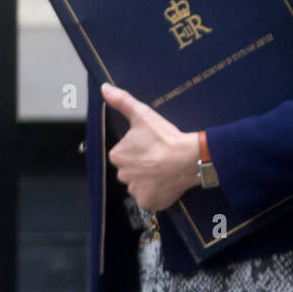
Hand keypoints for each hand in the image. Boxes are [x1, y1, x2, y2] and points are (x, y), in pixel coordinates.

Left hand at [101, 82, 200, 212]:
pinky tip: (166, 181)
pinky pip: (149, 198)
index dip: (138, 149)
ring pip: (140, 184)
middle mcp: (122, 175)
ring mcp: (135, 191)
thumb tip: (104, 88)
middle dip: (142, 165)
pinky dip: (156, 192)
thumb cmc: (165, 138)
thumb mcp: (142, 114)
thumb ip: (122, 101)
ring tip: (164, 169)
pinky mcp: (148, 202)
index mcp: (117, 155)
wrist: (188, 159)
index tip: (151, 146)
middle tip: (158, 157)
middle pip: (131, 170)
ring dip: (149, 179)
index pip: (123, 154)